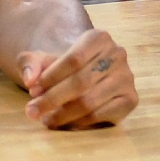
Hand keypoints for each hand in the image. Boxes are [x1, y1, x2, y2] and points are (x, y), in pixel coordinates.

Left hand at [19, 29, 136, 129]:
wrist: (81, 73)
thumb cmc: (59, 65)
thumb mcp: (39, 59)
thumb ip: (29, 63)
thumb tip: (30, 78)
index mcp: (98, 38)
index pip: (73, 59)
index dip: (51, 77)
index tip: (31, 90)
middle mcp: (117, 55)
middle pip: (81, 82)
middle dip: (52, 99)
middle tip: (31, 111)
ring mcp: (127, 78)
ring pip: (90, 101)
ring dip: (63, 114)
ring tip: (44, 119)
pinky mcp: (130, 100)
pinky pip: (101, 115)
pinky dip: (78, 122)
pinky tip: (63, 123)